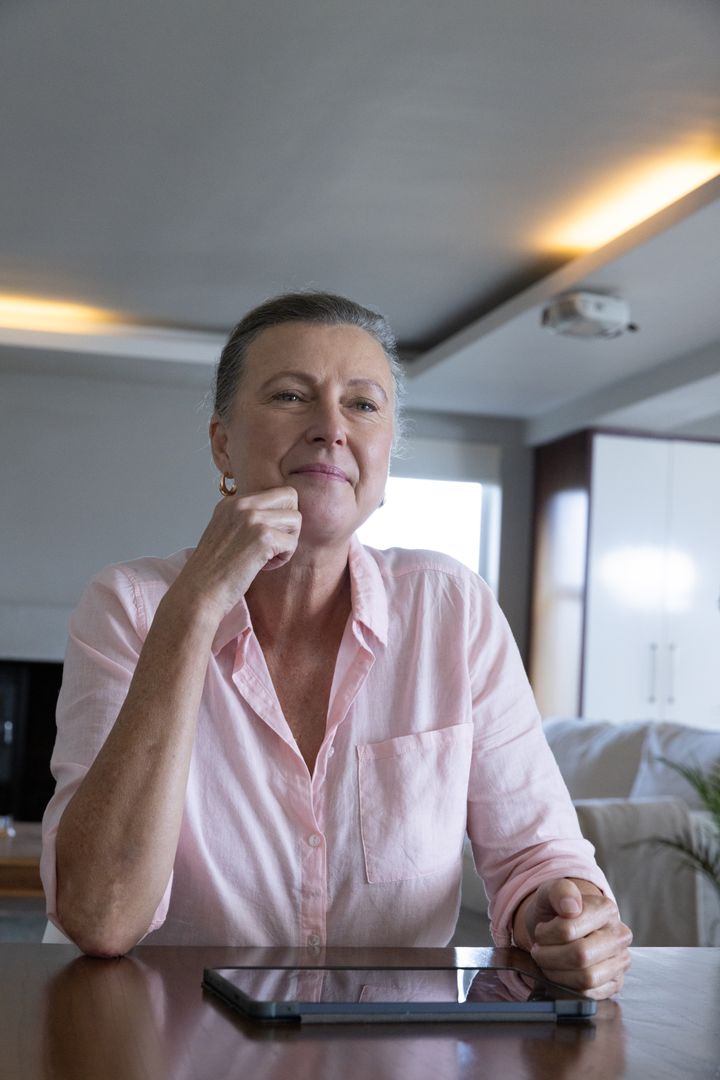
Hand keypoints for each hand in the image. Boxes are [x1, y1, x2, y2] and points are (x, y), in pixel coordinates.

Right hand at [173, 486, 301, 618]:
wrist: (198, 592)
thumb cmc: (212, 572)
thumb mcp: (225, 533)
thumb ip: (246, 521)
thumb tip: (279, 517)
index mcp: (231, 502)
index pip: (273, 494)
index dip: (276, 519)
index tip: (260, 539)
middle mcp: (241, 504)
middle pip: (289, 496)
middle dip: (289, 522)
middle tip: (274, 544)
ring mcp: (252, 518)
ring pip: (295, 518)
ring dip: (288, 541)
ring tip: (267, 557)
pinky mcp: (262, 537)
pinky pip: (292, 543)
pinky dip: (283, 558)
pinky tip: (264, 566)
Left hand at [519, 878, 631, 999]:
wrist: (562, 929)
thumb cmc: (557, 910)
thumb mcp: (550, 892)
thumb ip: (560, 890)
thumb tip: (571, 906)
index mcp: (606, 909)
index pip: (569, 930)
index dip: (546, 934)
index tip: (541, 930)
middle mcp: (619, 936)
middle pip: (580, 956)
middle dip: (550, 956)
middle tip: (540, 949)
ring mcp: (620, 962)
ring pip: (586, 978)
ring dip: (557, 973)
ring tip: (548, 960)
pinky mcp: (615, 984)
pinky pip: (590, 995)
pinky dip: (567, 986)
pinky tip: (560, 973)